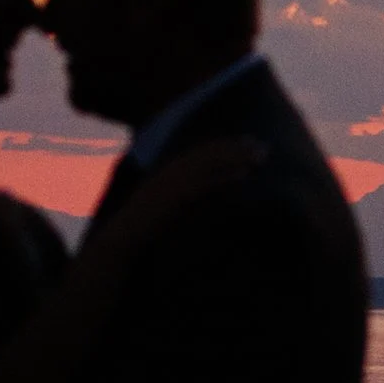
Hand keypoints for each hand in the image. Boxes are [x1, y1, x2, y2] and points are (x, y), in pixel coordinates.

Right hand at [96, 135, 266, 251]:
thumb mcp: (159, 205)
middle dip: (234, 148)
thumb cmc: (141, 228)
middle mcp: (169, 173)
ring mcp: (172, 185)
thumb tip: (197, 197)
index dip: (222, 146)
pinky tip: (244, 175)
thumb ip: (177, 197)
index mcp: (165, 173)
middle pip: (207, 154)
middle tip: (261, 146)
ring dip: (236, 158)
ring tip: (259, 157)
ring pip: (209, 165)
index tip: (244, 142)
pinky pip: (206, 184)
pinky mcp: (176, 199)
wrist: (121, 239)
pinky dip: (225, 177)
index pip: (198, 153)